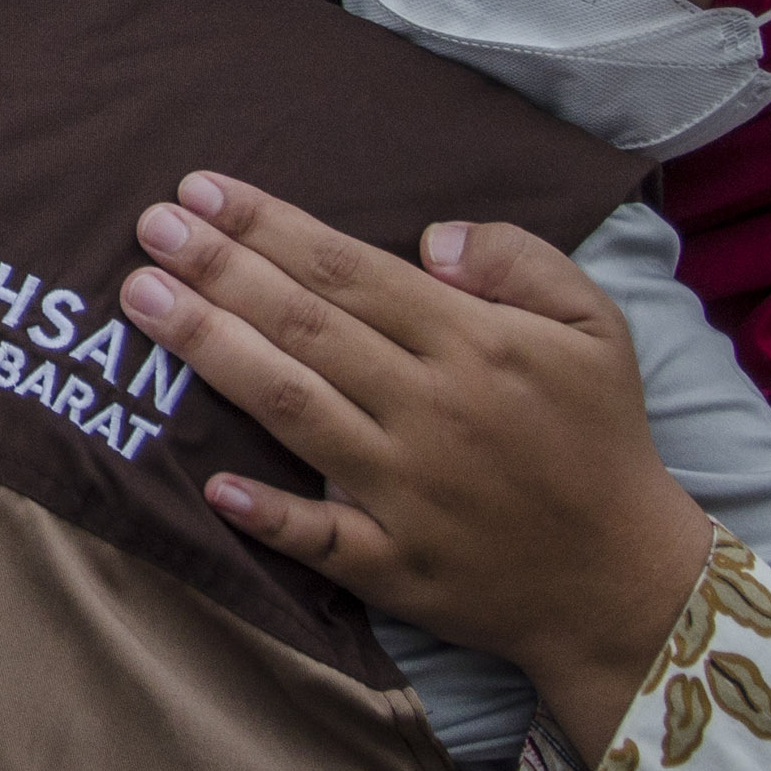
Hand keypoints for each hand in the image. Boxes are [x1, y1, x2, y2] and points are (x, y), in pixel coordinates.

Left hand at [122, 173, 712, 755]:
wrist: (626, 580)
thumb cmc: (600, 437)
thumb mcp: (595, 324)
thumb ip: (518, 259)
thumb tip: (429, 238)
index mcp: (474, 343)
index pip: (348, 270)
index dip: (270, 226)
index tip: (201, 190)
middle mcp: (431, 409)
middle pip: (304, 326)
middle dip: (219, 270)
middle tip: (148, 226)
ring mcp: (408, 492)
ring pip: (292, 408)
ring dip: (211, 351)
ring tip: (144, 300)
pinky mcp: (395, 566)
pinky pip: (320, 538)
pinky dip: (267, 513)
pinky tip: (210, 481)